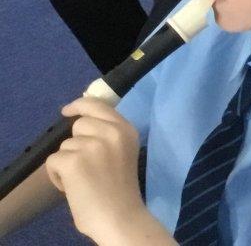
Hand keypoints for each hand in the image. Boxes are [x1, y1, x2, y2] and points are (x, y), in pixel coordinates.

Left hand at [44, 98, 149, 244]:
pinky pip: (53, 161)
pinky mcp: (73, 161)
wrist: (119, 216)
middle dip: (76, 142)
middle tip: (86, 164)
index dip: (80, 105)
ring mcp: (92, 145)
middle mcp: (111, 132)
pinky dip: (57, 175)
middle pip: (78, 124)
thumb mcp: (123, 152)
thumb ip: (108, 135)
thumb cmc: (121, 190)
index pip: (98, 105)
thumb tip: (80, 120)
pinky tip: (72, 187)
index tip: (67, 110)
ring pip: (65, 145)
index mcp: (126, 129)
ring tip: (82, 180)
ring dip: (68, 161)